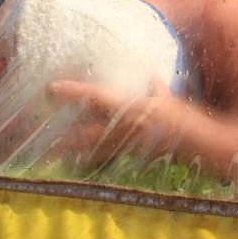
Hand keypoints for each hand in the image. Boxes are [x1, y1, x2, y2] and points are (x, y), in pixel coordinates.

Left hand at [48, 77, 183, 164]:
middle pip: (85, 132)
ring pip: (93, 149)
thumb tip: (152, 75)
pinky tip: (80, 163)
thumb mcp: (168, 98)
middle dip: (65, 137)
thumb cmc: (181, 117)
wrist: (195, 144)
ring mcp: (126, 144)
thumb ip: (157, 87)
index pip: (94, 96)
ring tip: (53, 154)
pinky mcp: (132, 156)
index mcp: (128, 106)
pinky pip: (107, 157)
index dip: (72, 91)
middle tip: (42, 137)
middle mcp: (122, 127)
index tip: (52, 88)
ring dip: (74, 151)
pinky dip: (93, 158)